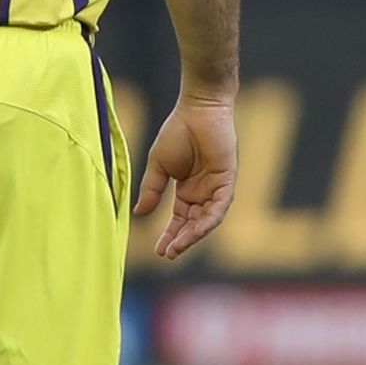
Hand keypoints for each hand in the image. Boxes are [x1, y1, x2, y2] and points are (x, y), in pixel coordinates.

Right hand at [133, 95, 237, 260]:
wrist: (197, 110)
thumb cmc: (178, 131)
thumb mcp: (158, 166)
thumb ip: (151, 190)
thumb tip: (139, 213)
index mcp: (188, 190)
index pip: (180, 219)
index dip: (169, 234)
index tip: (158, 250)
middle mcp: (203, 192)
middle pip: (193, 223)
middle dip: (181, 240)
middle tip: (167, 254)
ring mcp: (216, 187)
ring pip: (206, 219)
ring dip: (194, 235)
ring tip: (178, 247)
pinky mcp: (226, 180)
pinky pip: (219, 207)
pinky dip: (208, 220)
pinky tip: (195, 231)